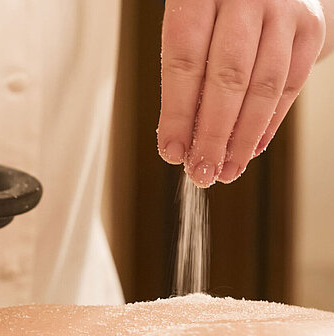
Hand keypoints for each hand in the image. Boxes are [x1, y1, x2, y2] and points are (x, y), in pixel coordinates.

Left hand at [157, 0, 326, 186]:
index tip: (171, 152)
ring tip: (226, 169)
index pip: (184, 62)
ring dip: (243, 137)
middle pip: (227, 78)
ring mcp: (284, 10)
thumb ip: (184, 73)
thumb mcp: (187, 23)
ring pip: (264, 86)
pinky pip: (291, 84)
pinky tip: (251, 148)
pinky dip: (269, 122)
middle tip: (201, 172)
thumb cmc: (213, 3)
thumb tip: (180, 142)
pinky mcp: (310, 27)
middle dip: (212, 134)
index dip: (176, 114)